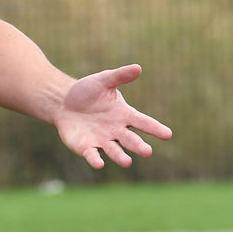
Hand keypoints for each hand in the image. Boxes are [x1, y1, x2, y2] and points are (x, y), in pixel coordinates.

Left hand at [54, 64, 172, 168]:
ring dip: (120, 157)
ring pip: (114, 151)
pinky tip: (99, 163)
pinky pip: (92, 154)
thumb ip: (120, 76)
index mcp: (124, 115)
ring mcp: (102, 140)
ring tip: (127, 162)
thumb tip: (138, 68)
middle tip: (147, 151)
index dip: (155, 128)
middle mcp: (116, 131)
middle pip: (130, 140)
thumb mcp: (103, 81)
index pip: (143, 122)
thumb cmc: (88, 92)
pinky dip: (95, 159)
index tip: (168, 134)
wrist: (64, 102)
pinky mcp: (86, 147)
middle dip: (138, 146)